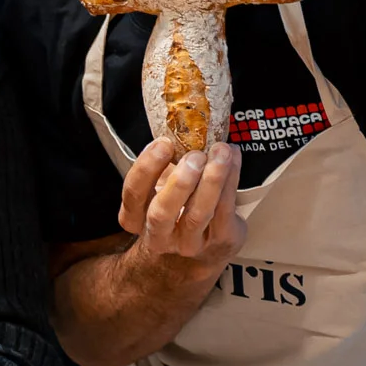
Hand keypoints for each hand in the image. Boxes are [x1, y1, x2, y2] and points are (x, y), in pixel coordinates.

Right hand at [116, 137, 246, 280]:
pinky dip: (230, 180)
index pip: (133, 194)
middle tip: (195, 156)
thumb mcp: (163, 185)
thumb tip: (181, 122)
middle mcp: (158, 237)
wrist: (205, 243)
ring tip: (221, 152)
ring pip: (197, 215)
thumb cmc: (179, 205)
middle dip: (179, 183)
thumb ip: (165, 163)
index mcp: (136, 219)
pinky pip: (224, 211)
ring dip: (212, 180)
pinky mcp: (219, 240)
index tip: (163, 143)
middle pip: (161, 213)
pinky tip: (232, 158)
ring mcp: (189, 244)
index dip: (146, 168)